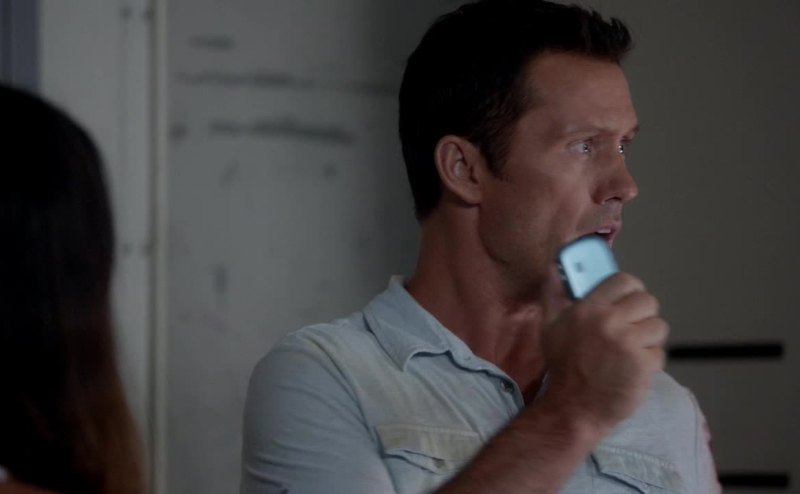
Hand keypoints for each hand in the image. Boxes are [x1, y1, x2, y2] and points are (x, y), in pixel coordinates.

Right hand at [540, 272, 668, 433]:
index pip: (625, 281)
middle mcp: (610, 321)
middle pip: (648, 301)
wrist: (574, 408)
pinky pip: (659, 353)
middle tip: (632, 330)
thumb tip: (553, 267)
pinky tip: (633, 370)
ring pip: (659, 327)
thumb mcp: (549, 327)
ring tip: (633, 352)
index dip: (631, 290)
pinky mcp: (644, 364)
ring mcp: (628, 343)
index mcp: (589, 309)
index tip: (627, 303)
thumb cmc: (563, 366)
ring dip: (649, 340)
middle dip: (643, 315)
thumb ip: (553, 294)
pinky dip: (650, 363)